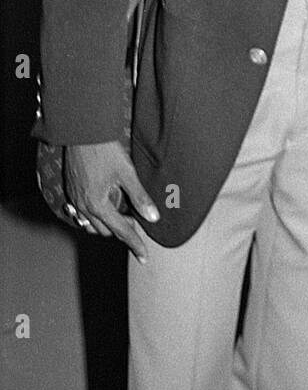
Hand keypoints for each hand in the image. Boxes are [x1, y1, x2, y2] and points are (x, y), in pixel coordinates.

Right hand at [63, 140, 159, 261]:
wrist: (81, 132)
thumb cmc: (105, 150)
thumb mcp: (127, 172)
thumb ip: (140, 197)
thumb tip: (153, 217)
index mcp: (98, 204)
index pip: (121, 231)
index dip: (135, 244)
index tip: (144, 257)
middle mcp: (83, 206)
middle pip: (106, 231)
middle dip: (123, 230)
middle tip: (138, 222)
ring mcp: (75, 199)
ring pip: (93, 224)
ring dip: (108, 224)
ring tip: (124, 215)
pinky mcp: (72, 191)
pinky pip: (83, 214)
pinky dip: (97, 215)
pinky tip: (106, 206)